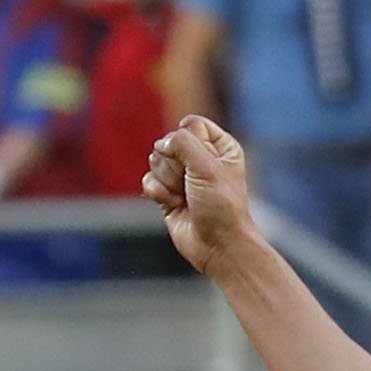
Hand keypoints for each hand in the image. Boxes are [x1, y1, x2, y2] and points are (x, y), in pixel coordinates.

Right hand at [145, 114, 259, 277]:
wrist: (218, 246)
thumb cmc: (221, 206)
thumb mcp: (207, 166)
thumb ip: (182, 142)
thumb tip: (161, 144)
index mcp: (221, 146)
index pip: (191, 124)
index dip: (191, 142)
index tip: (204, 164)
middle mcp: (201, 158)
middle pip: (169, 142)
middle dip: (176, 165)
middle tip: (193, 185)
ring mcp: (182, 176)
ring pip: (156, 160)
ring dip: (168, 181)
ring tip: (185, 197)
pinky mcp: (167, 193)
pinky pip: (149, 180)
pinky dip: (159, 193)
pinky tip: (175, 205)